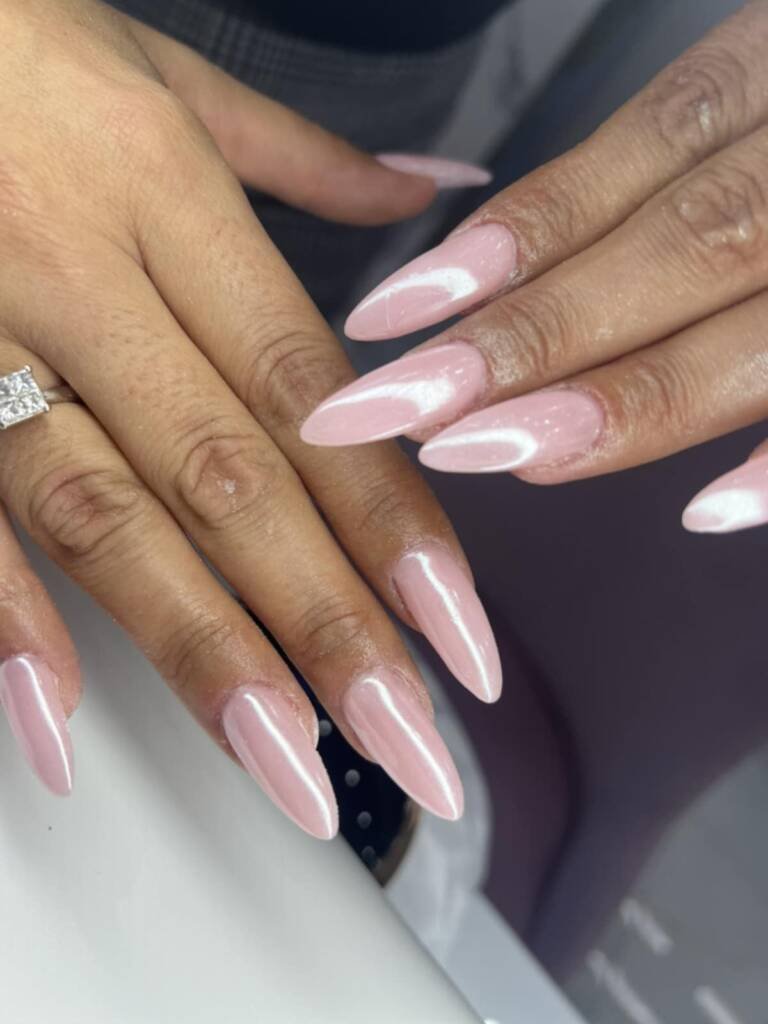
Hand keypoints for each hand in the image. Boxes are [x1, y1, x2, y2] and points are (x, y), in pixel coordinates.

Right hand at [0, 0, 500, 834]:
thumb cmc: (12, 45)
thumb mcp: (166, 76)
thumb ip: (305, 156)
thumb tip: (432, 189)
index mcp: (170, 199)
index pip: (313, 395)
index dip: (393, 522)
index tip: (460, 636)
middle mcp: (85, 277)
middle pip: (231, 479)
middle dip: (327, 624)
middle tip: (406, 744)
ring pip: (107, 517)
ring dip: (202, 653)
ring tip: (284, 765)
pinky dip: (6, 621)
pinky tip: (61, 727)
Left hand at [302, 2, 767, 532]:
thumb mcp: (760, 94)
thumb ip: (654, 177)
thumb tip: (499, 285)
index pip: (633, 158)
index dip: (508, 241)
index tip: (391, 316)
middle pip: (681, 244)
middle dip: (535, 335)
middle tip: (404, 409)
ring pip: (763, 320)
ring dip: (633, 399)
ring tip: (504, 454)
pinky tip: (710, 512)